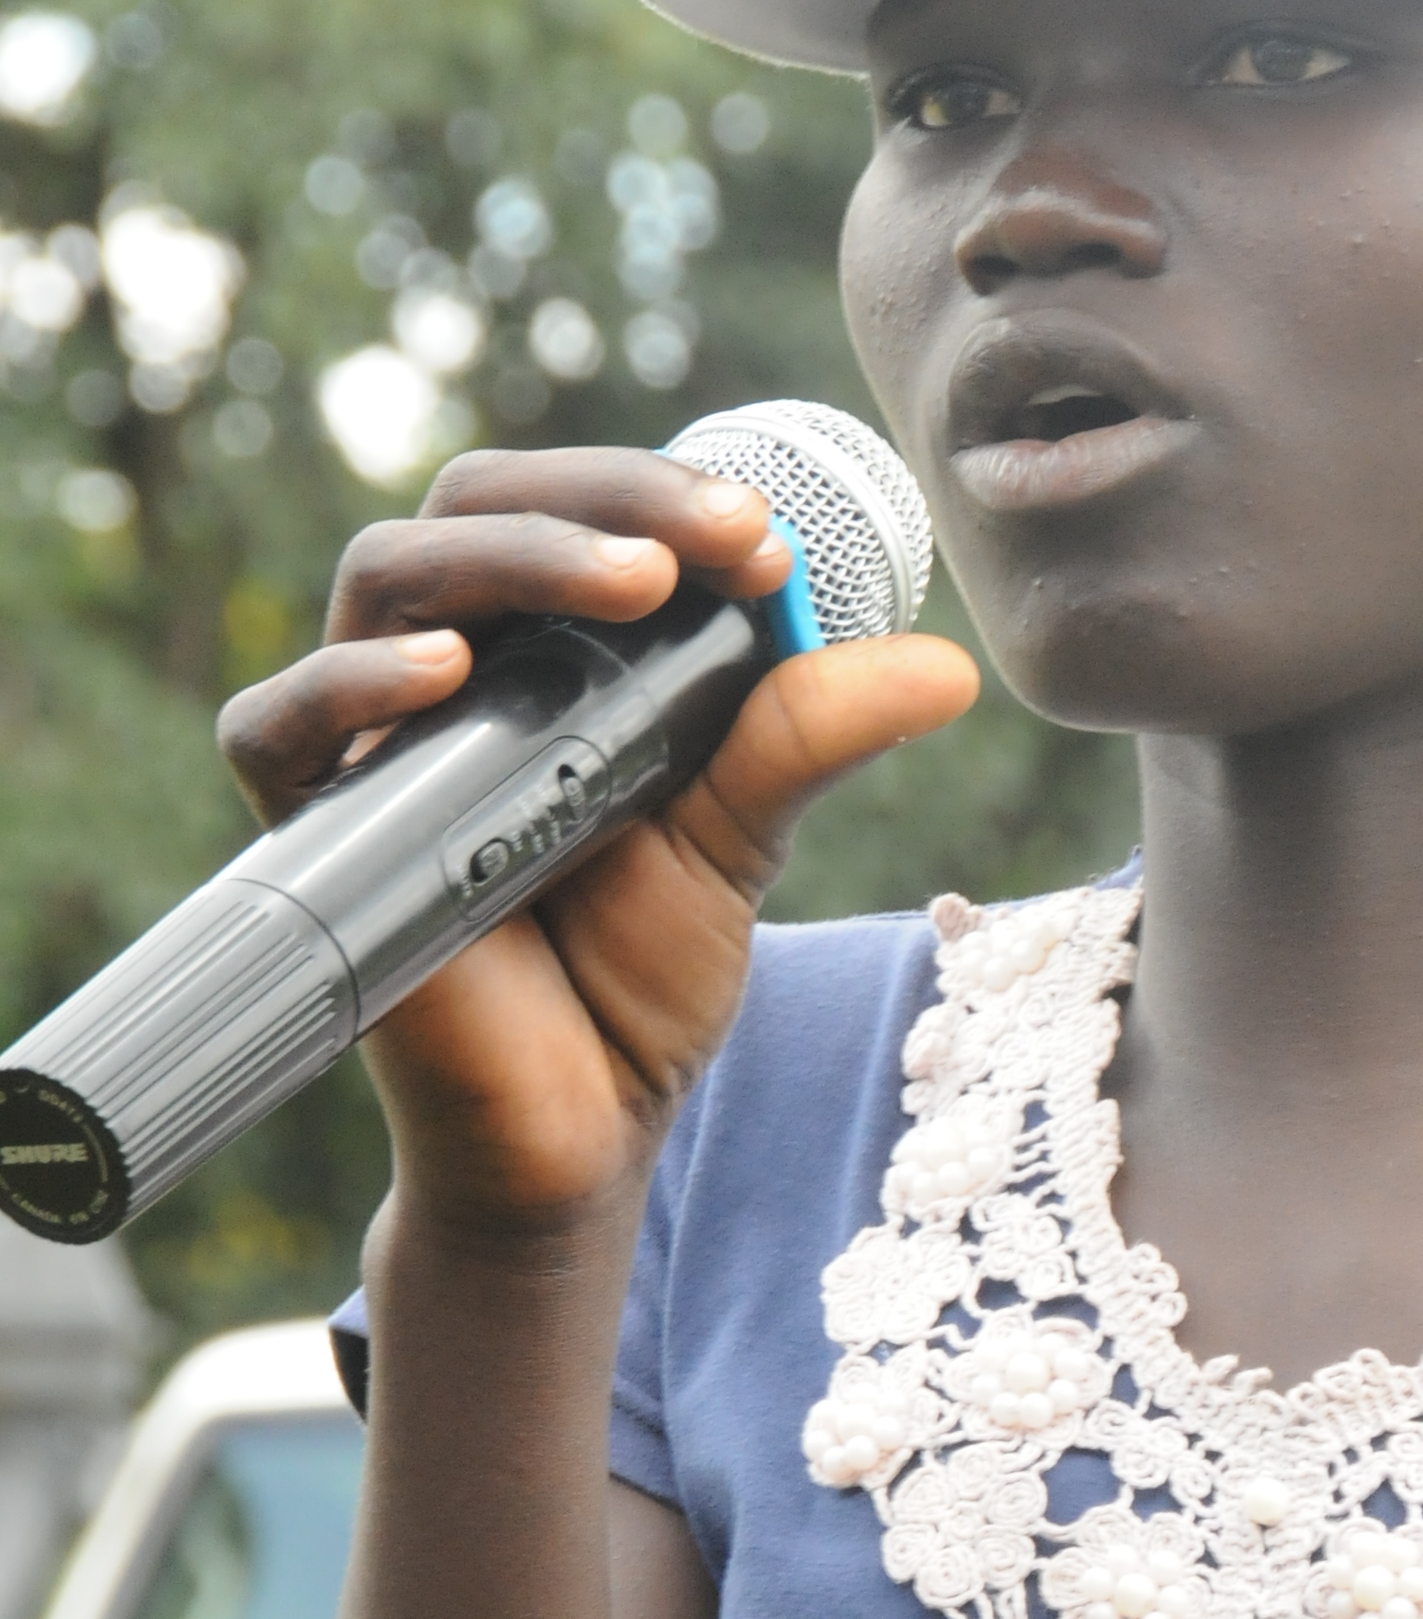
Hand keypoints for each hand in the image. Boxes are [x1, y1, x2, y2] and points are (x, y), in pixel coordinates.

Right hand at [218, 446, 975, 1234]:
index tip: (764, 535)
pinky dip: (350, 682)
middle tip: (719, 536)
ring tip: (631, 580)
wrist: (582, 1126)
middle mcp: (448, 673)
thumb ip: (813, 739)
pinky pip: (276, 726)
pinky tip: (446, 671)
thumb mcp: (741, 835)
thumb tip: (950, 670)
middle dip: (600, 497)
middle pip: (472, 508)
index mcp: (542, 648)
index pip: (567, 507)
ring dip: (512, 555)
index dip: (654, 492)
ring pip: (385, 576)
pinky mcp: (320, 830)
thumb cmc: (640, 972)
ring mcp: (376, 744)